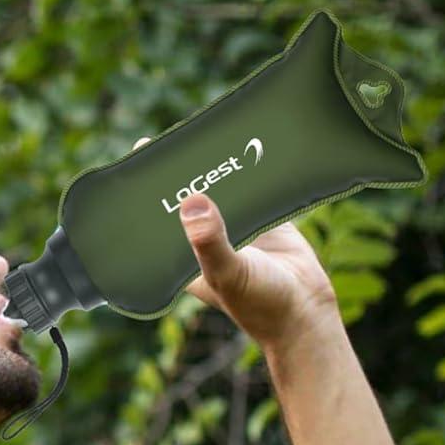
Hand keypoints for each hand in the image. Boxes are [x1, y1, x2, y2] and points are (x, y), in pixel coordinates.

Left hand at [132, 135, 339, 345]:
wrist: (306, 312)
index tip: (139, 161)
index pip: (156, 222)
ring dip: (215, 169)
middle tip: (173, 137)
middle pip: (185, 201)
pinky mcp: (263, 219)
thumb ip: (209, 242)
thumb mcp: (227, 273)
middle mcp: (203, 242)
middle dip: (180, 175)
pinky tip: (244, 144)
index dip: (147, 197)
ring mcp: (233, 229)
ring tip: (207, 132)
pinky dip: (248, 172)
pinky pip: (251, 188)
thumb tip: (192, 203)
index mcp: (183, 259)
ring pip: (218, 191)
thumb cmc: (260, 305)